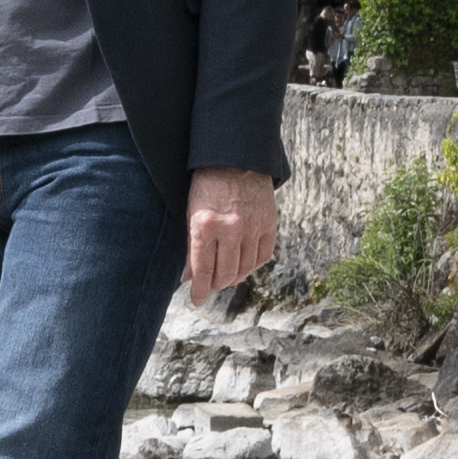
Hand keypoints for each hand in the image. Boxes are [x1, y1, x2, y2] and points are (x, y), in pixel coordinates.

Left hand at [182, 171, 278, 303]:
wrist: (236, 158)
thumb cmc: (206, 185)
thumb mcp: (191, 213)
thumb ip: (190, 247)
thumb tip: (189, 278)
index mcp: (204, 226)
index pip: (202, 271)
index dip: (199, 290)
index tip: (196, 300)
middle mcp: (229, 229)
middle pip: (225, 274)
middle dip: (216, 284)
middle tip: (211, 284)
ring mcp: (251, 227)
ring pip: (245, 269)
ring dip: (234, 277)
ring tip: (226, 276)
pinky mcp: (269, 224)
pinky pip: (263, 257)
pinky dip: (252, 265)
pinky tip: (244, 264)